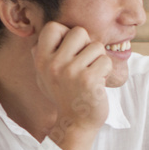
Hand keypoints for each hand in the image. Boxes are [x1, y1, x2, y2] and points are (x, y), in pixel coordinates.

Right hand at [32, 23, 111, 149]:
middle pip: (79, 32)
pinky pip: (106, 61)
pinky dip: (107, 70)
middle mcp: (53, 63)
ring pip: (96, 46)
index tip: (72, 50)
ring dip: (99, 59)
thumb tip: (58, 30)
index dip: (68, 34)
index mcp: (41, 59)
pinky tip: (99, 82)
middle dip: (88, 45)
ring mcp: (70, 71)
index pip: (54, 27)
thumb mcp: (46, 73)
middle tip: (86, 62)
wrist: (76, 122)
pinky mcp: (88, 80)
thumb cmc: (65, 94)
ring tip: (92, 74)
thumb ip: (48, 52)